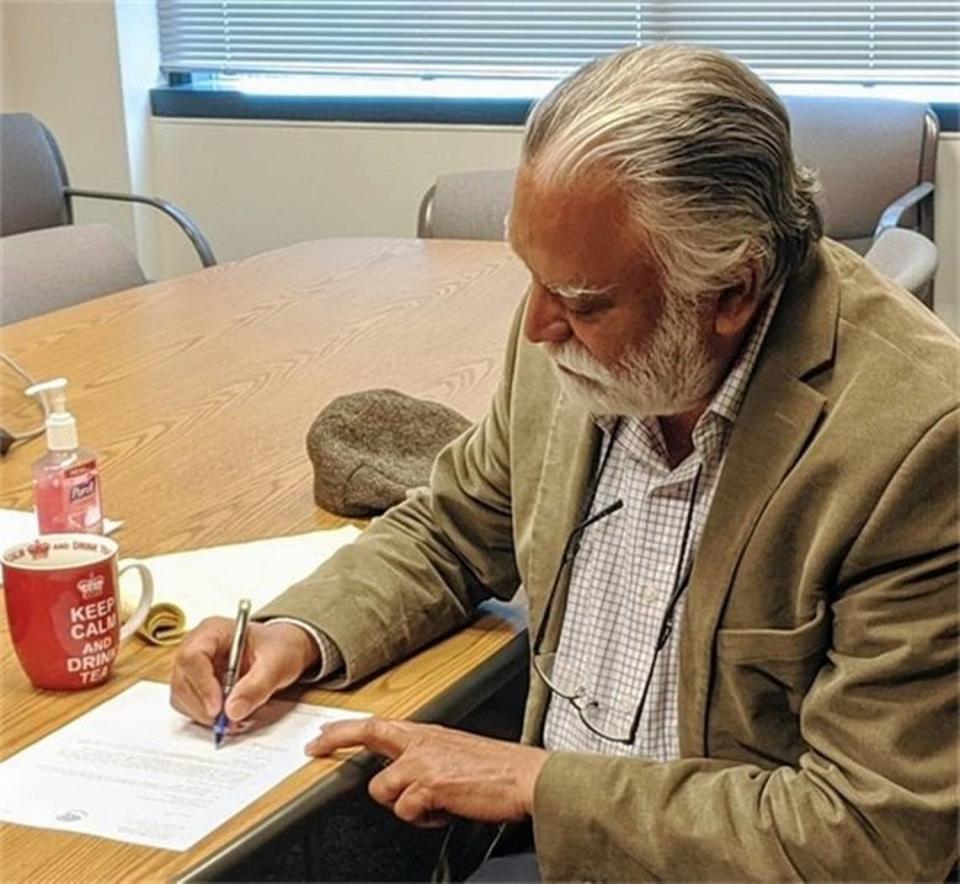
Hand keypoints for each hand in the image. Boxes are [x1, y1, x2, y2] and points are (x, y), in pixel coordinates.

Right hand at [170, 618, 319, 726]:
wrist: (281, 651)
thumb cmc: (279, 647)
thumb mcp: (277, 663)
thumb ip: (257, 685)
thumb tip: (232, 711)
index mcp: (213, 630)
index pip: (192, 656)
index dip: (201, 684)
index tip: (218, 708)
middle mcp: (197, 646)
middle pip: (182, 680)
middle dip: (203, 706)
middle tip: (228, 722)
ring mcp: (193, 667)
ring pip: (182, 697)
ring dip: (204, 714)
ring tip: (234, 718)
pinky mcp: (195, 685)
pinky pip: (190, 706)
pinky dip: (206, 716)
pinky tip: (229, 715)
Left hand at [306, 718, 548, 826]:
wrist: (524, 777)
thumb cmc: (496, 769)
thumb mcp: (454, 753)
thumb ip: (424, 759)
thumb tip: (402, 777)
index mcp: (427, 733)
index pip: (378, 724)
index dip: (344, 729)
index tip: (321, 736)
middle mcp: (421, 742)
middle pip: (367, 735)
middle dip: (336, 740)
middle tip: (317, 748)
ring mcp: (423, 762)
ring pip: (383, 789)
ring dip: (403, 803)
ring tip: (432, 803)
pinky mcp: (429, 785)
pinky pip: (407, 811)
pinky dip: (424, 818)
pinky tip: (445, 811)